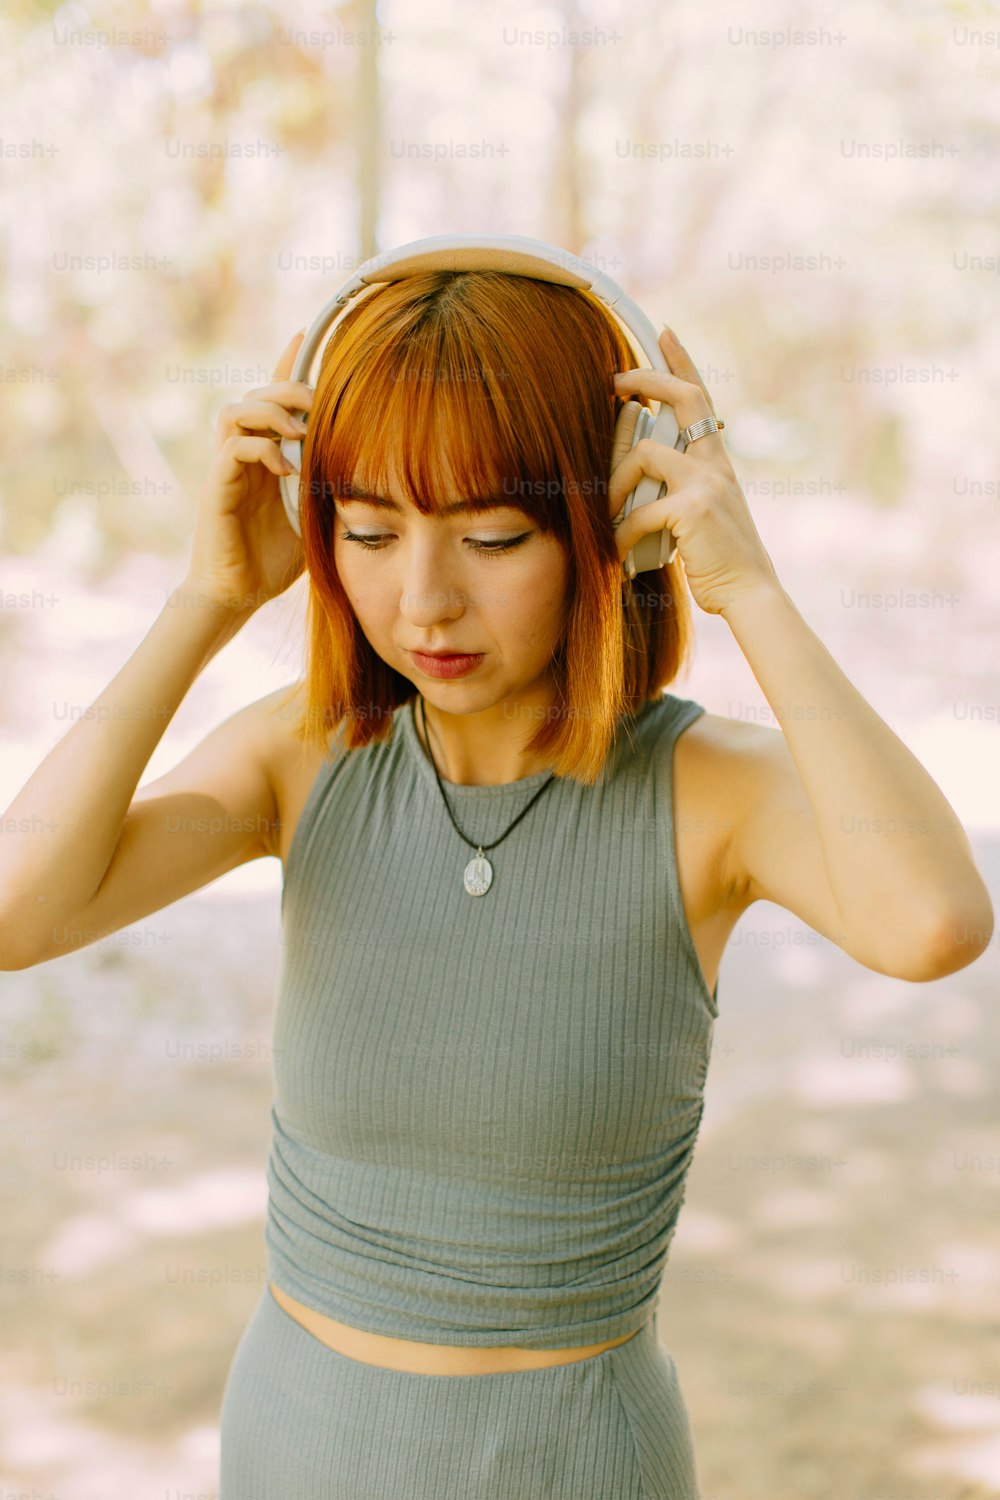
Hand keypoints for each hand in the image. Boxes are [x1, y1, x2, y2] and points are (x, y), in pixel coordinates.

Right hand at [184, 331, 312, 613]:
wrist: (240, 591)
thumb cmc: (277, 556)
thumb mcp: (316, 511)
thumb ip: (331, 482)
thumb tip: (374, 463)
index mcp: (268, 451)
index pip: (275, 396)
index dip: (288, 362)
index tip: (309, 333)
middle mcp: (244, 451)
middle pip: (256, 393)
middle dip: (288, 387)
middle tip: (318, 399)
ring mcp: (227, 467)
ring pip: (237, 410)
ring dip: (271, 412)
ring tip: (300, 430)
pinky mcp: (218, 486)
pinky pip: (233, 449)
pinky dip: (261, 449)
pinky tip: (285, 467)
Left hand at [609, 328, 780, 616]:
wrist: (750, 594)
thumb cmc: (720, 561)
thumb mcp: (703, 515)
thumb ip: (679, 490)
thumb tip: (639, 477)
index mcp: (717, 462)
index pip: (701, 397)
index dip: (683, 361)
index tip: (664, 331)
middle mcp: (716, 464)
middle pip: (683, 398)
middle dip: (646, 379)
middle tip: (615, 380)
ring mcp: (707, 483)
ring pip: (644, 455)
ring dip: (615, 485)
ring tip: (607, 515)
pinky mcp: (693, 509)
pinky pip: (639, 511)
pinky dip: (621, 534)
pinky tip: (618, 553)